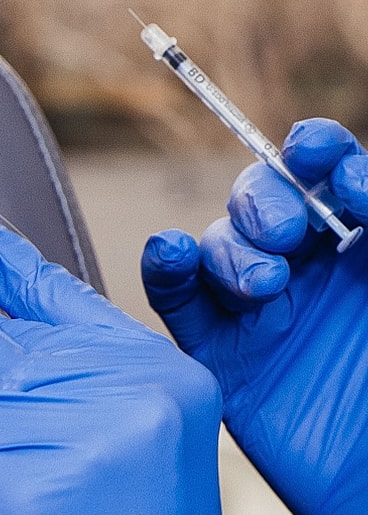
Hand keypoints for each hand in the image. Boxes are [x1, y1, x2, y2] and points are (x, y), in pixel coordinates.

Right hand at [141, 118, 367, 514]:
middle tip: (287, 233)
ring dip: (230, 248)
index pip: (335, 176)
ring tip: (264, 287)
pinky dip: (167, 268)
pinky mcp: (223, 360)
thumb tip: (359, 185)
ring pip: (218, 247)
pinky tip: (172, 254)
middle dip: (266, 202)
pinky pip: (178, 303)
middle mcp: (314, 277)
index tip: (321, 156)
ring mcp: (263, 317)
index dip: (322, 154)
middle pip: (265, 201)